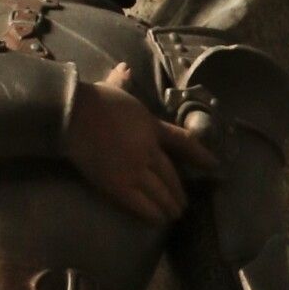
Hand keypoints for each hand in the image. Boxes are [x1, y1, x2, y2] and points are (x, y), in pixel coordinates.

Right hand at [66, 62, 215, 225]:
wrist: (74, 115)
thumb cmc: (92, 100)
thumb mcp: (114, 88)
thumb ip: (122, 81)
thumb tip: (125, 68)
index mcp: (151, 126)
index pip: (183, 142)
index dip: (201, 155)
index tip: (214, 165)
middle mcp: (148, 151)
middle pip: (171, 176)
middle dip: (179, 192)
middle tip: (184, 205)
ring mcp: (135, 170)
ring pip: (159, 193)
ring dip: (168, 206)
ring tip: (174, 216)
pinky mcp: (117, 185)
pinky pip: (140, 203)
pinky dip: (151, 213)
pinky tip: (158, 221)